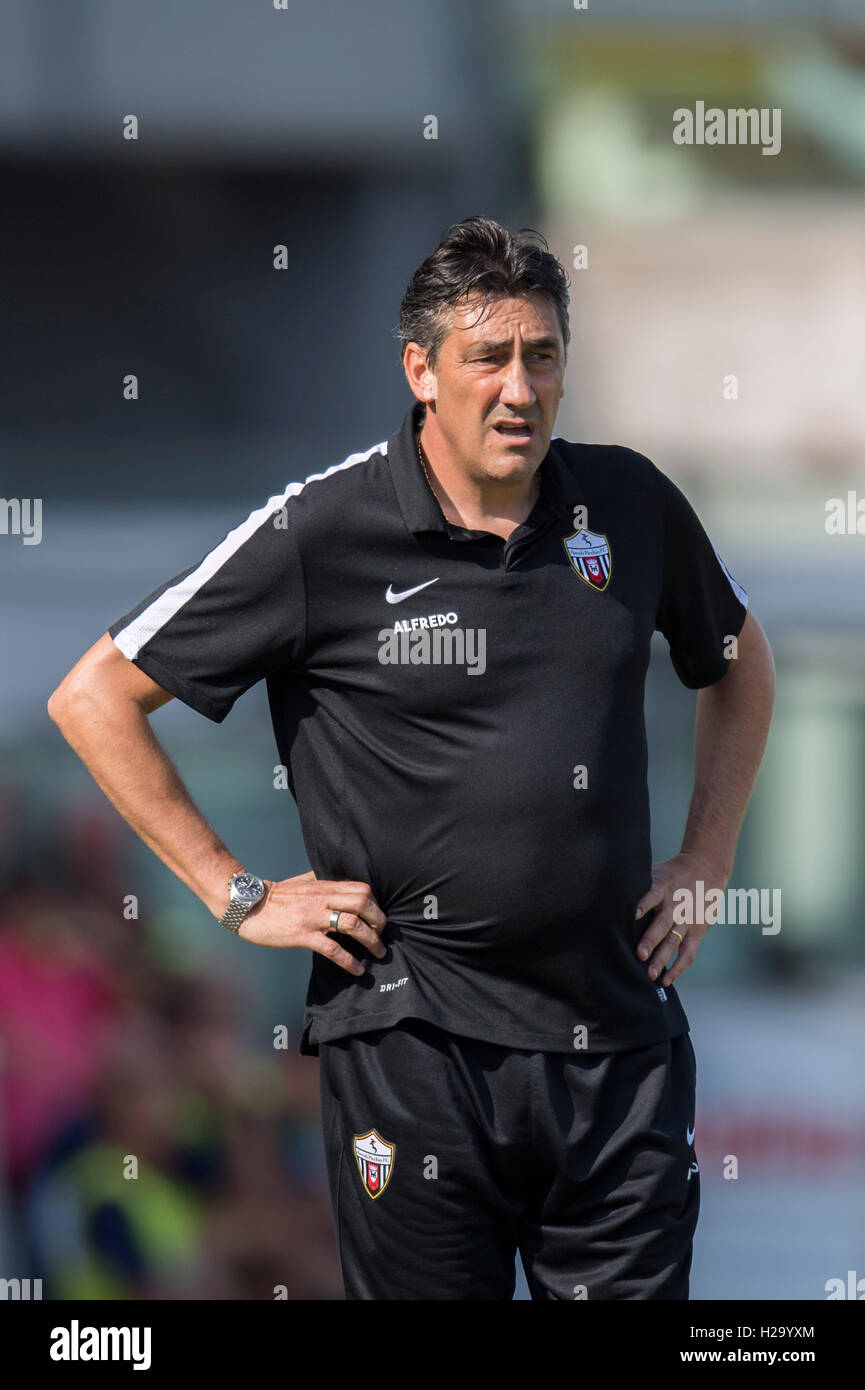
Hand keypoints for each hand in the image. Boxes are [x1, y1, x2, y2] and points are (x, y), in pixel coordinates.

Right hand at [235, 870, 386, 975]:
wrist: (248, 906)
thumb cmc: (275, 896)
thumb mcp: (302, 883)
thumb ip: (321, 881)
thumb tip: (338, 883)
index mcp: (324, 886)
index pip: (361, 888)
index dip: (375, 903)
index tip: (378, 917)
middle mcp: (322, 899)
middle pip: (363, 902)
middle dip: (379, 919)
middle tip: (382, 933)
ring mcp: (313, 917)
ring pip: (352, 924)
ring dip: (371, 940)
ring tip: (378, 952)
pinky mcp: (302, 935)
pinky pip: (332, 948)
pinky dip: (349, 960)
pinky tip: (357, 970)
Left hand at [633, 851, 728, 987]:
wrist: (707, 868)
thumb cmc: (673, 873)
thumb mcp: (656, 871)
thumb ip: (638, 884)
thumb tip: (608, 894)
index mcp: (662, 888)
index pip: (651, 896)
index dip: (641, 906)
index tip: (632, 915)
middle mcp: (675, 905)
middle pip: (662, 924)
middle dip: (651, 940)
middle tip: (640, 954)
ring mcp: (687, 919)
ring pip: (674, 941)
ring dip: (663, 958)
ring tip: (651, 974)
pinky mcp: (698, 930)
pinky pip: (688, 952)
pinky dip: (678, 967)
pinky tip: (666, 980)